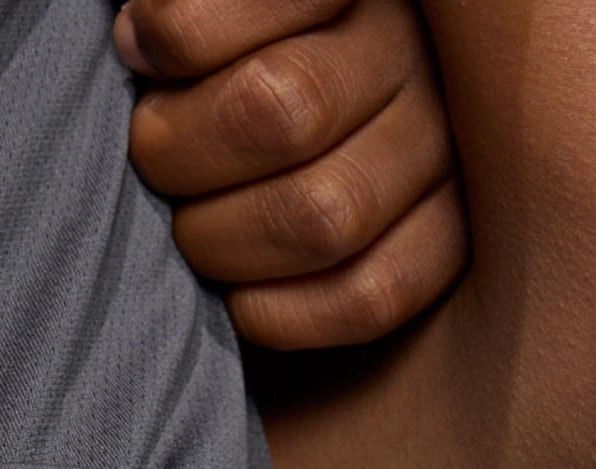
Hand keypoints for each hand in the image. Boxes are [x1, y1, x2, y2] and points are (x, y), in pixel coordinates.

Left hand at [116, 0, 468, 350]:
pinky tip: (242, 295)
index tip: (144, 50)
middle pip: (280, 111)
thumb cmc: (253, 65)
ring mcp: (448, 152)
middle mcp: (420, 54)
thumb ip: (193, 14)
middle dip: (182, 152)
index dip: (187, 33)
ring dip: (222, 241)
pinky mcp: (453, 242)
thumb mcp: (231, 18)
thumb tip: (142, 41)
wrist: (331, 136)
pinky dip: (277, 313)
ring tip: (196, 229)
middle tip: (157, 159)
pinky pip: (366, 297)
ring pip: (320, 216)